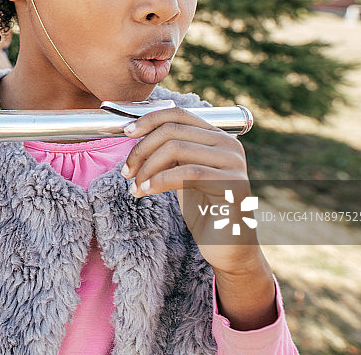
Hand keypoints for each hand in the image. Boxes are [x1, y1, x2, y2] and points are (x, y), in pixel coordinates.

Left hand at [121, 106, 276, 328]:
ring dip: (147, 167)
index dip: (149, 119)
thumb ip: (170, 151)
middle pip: (173, 131)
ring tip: (135, 186)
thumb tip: (137, 132)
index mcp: (217, 136)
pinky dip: (160, 180)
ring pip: (177, 149)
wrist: (228, 247)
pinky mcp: (232, 184)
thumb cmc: (203, 208)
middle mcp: (228, 144)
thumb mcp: (182, 172)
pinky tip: (145, 191)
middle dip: (142, 149)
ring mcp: (233, 163)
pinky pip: (187, 173)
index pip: (178, 114)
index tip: (126, 132)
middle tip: (126, 172)